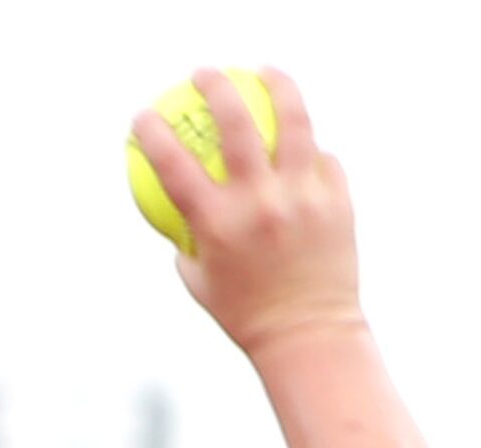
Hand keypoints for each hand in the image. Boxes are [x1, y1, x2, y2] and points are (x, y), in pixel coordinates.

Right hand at [129, 68, 364, 356]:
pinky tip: (308, 150)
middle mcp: (259, 203)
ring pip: (293, 121)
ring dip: (279, 87)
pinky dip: (314, 156)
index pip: (172, 163)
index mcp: (217, 224)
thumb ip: (185, 243)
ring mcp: (301, 199)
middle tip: (205, 75)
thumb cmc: (248, 317)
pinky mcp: (336, 204)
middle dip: (215, 85)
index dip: (151, 132)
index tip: (144, 117)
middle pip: (235, 121)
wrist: (309, 338)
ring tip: (269, 75)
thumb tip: (171, 213)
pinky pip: (325, 161)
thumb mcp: (201, 286)